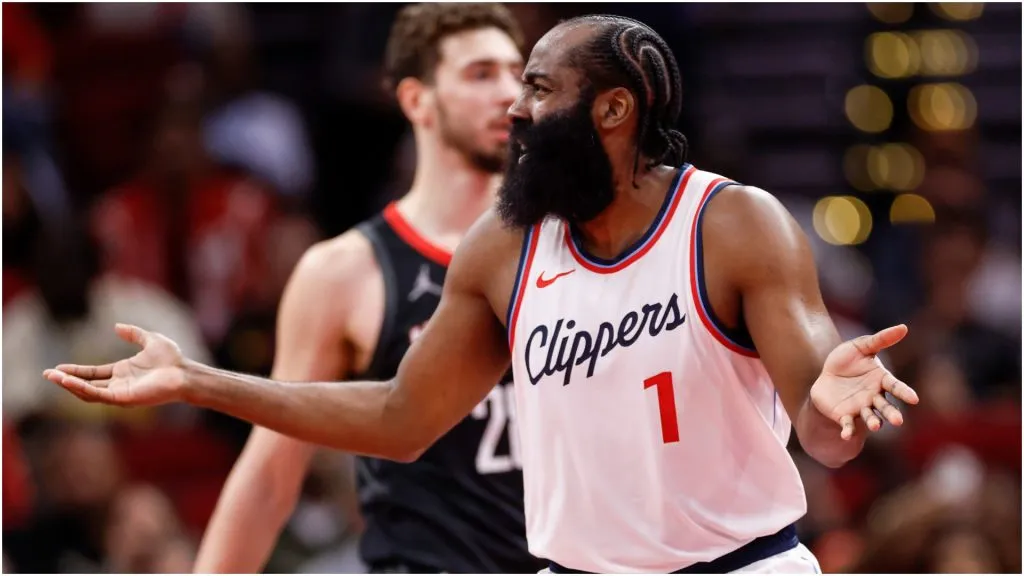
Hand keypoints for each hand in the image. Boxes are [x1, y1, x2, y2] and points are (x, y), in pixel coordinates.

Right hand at [43, 324, 187, 406]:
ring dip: (70, 385)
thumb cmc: (172, 359)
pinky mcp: (123, 398)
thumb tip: (117, 326)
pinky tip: (69, 381)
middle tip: (47, 375)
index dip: (75, 371)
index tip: (57, 368)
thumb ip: (133, 334)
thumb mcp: (150, 340)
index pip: (92, 374)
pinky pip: (98, 394)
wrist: (184, 372)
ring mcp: (120, 392)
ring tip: (53, 377)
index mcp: (122, 372)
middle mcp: (118, 384)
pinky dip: (82, 388)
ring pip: (88, 392)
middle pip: (86, 384)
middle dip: (66, 380)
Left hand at [810, 324, 918, 439]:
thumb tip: (904, 327)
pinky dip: (847, 430)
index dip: (904, 392)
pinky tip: (845, 435)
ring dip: (874, 422)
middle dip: (891, 414)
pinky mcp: (844, 416)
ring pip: (870, 417)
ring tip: (877, 427)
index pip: (896, 386)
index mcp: (881, 380)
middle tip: (897, 421)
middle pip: (885, 406)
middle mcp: (874, 397)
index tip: (914, 399)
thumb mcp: (861, 346)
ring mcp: (860, 408)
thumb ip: (881, 339)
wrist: (825, 376)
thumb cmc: (847, 361)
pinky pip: (847, 425)